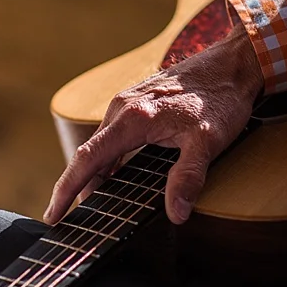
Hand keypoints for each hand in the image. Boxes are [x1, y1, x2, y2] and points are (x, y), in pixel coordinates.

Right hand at [46, 27, 264, 225]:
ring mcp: (128, 103)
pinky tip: (113, 177)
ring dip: (94, 175)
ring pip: (102, 146)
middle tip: (73, 222)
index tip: (53, 215)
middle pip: (90, 155)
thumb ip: (188, 178)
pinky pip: (113, 137)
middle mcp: (123, 108)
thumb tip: (176, 214)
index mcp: (133, 118)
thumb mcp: (209, 142)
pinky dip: (108, 160)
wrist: (233, 63)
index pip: (88, 159)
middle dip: (77, 188)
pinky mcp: (137, 103)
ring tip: (92, 206)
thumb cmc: (221, 99)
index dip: (67, 190)